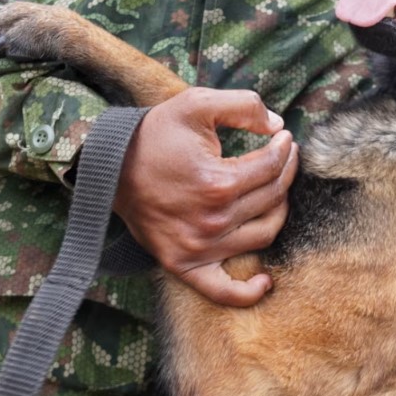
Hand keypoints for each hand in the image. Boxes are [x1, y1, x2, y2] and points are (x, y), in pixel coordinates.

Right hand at [114, 87, 297, 306]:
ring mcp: (199, 248)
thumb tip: (277, 125)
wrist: (110, 166)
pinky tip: (266, 280)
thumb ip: (243, 106)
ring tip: (276, 191)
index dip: (284, 149)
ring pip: (263, 235)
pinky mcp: (184, 265)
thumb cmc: (154, 134)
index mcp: (218, 183)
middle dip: (285, 172)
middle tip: (284, 156)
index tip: (284, 138)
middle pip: (272, 198)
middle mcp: (213, 220)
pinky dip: (249, 292)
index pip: (271, 167)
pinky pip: (224, 290)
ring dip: (278, 211)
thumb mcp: (196, 103)